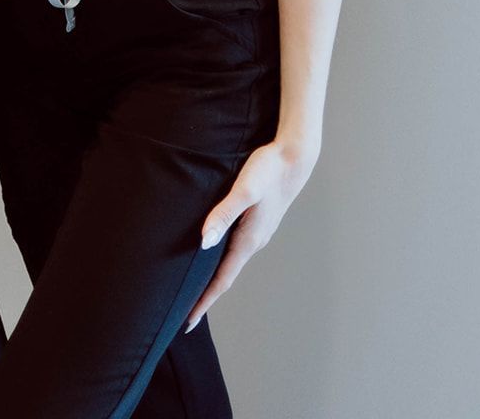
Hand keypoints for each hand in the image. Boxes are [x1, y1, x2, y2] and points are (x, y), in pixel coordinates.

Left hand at [185, 137, 317, 328]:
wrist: (294, 157)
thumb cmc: (268, 170)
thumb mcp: (243, 190)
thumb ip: (223, 214)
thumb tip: (204, 241)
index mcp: (249, 240)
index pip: (222, 280)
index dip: (204, 301)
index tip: (187, 322)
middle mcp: (254, 243)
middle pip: (225, 278)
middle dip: (206, 297)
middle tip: (185, 315)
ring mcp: (257, 234)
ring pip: (230, 264)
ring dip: (213, 280)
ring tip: (195, 290)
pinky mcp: (257, 223)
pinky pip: (235, 250)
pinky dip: (221, 262)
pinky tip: (212, 256)